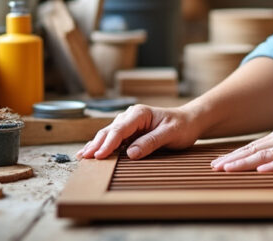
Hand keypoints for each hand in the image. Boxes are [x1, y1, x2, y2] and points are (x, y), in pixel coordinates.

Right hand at [76, 104, 201, 159]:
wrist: (190, 121)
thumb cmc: (182, 126)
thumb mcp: (170, 134)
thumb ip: (151, 142)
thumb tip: (131, 153)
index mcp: (140, 113)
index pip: (120, 129)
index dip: (108, 143)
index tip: (99, 155)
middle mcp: (131, 116)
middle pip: (110, 131)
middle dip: (96, 144)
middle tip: (84, 158)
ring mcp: (129, 124)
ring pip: (108, 134)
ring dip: (96, 145)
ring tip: (82, 157)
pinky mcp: (130, 132)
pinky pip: (114, 139)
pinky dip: (103, 146)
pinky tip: (92, 153)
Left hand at [210, 119, 272, 171]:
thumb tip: (266, 160)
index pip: (252, 147)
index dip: (234, 155)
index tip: (218, 163)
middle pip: (252, 150)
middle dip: (232, 159)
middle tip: (213, 167)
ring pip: (264, 155)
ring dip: (244, 162)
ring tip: (228, 168)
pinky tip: (261, 170)